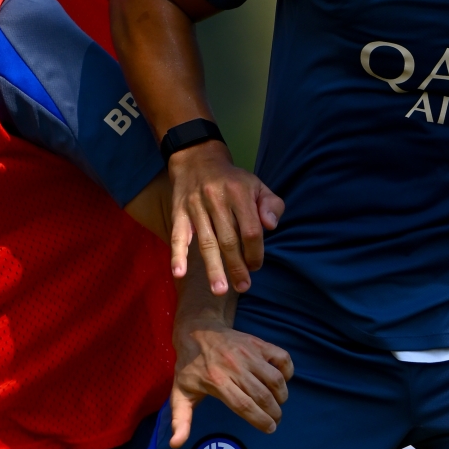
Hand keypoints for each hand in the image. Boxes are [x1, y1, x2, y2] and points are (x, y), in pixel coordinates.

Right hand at [168, 140, 283, 294]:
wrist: (197, 159)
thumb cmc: (233, 181)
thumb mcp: (257, 185)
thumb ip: (271, 205)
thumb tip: (271, 225)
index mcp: (239, 193)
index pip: (251, 230)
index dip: (255, 252)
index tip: (256, 266)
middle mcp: (216, 200)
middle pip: (228, 240)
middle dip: (237, 267)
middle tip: (243, 286)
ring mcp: (195, 207)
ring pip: (206, 242)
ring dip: (213, 268)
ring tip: (220, 289)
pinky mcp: (179, 213)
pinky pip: (177, 236)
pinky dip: (177, 255)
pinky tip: (179, 274)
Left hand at [169, 323, 293, 447]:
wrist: (197, 332)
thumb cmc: (190, 367)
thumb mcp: (180, 393)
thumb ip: (181, 420)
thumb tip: (176, 445)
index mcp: (216, 381)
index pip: (243, 405)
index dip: (260, 420)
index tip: (269, 429)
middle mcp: (234, 367)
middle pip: (262, 395)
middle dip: (274, 412)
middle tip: (275, 419)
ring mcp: (248, 353)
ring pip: (275, 378)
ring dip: (282, 394)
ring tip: (278, 402)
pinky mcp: (258, 343)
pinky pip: (282, 358)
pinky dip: (288, 370)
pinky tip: (281, 380)